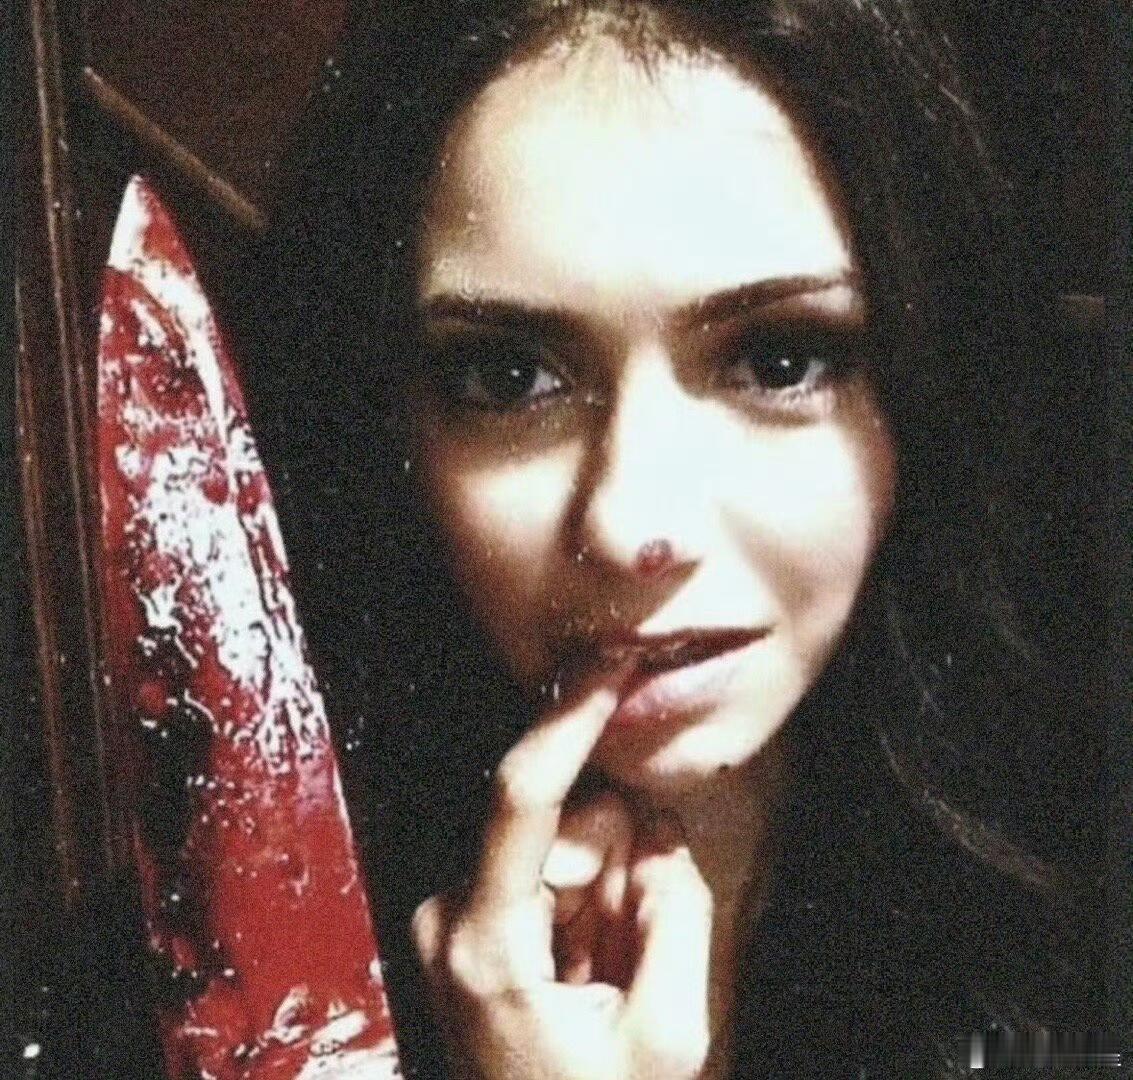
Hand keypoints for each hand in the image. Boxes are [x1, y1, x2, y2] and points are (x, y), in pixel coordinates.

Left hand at [412, 681, 712, 1079]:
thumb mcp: (667, 1033)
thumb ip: (672, 909)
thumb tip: (660, 822)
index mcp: (484, 942)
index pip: (524, 795)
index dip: (571, 718)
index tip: (610, 660)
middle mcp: (450, 912)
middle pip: (561, 819)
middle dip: (613, 861)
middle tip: (623, 962)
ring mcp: (455, 914)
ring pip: (564, 842)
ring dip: (605, 892)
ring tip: (602, 980)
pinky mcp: (472, 916)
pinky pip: (554, 870)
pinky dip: (588, 904)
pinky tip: (586, 972)